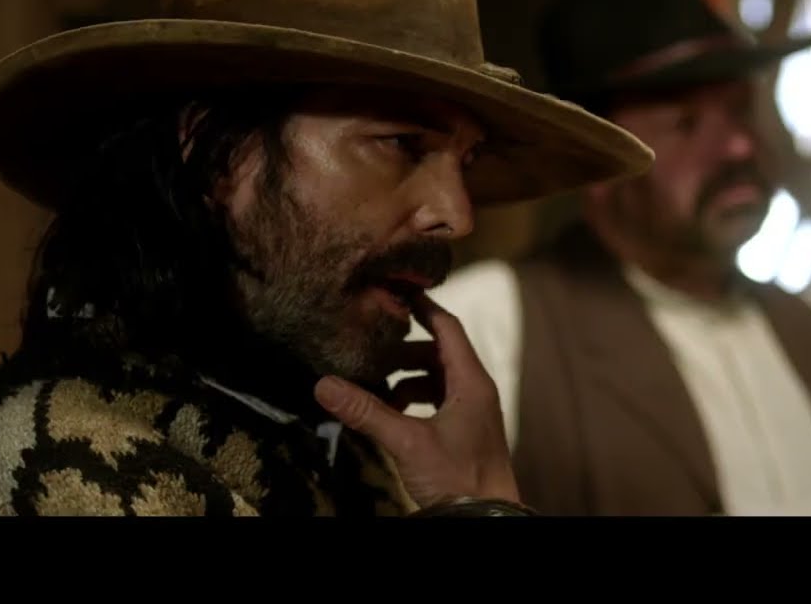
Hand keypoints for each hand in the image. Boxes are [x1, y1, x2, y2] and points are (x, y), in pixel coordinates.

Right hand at [313, 293, 519, 508]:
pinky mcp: (465, 433)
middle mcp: (476, 391)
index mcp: (472, 382)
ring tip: (377, 389)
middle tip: (373, 351)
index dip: (423, 307)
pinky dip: (414, 400)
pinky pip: (438, 402)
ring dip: (407, 379)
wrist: (485, 519)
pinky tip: (392, 414)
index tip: (397, 291)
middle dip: (405, 351)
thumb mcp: (406, 441)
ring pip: (437, 379)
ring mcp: (473, 413)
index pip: (448, 327)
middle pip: (439, 352)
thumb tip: (324, 385)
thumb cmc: (458, 478)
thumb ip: (367, 411)